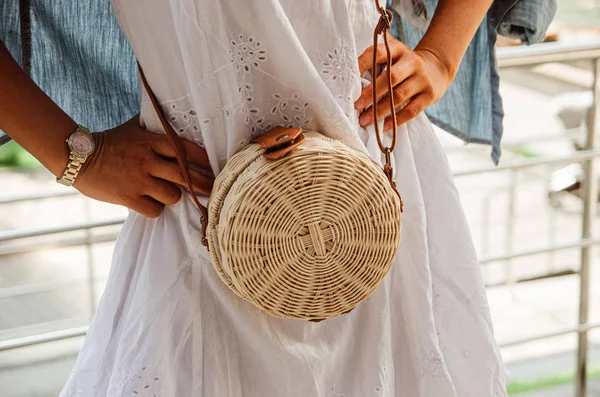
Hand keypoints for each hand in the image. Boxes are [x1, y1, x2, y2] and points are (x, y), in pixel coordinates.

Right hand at [74, 115, 212, 217]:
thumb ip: (155, 126)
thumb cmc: (110, 141)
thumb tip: (174, 117)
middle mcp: (148, 161)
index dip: (203, 160)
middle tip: (212, 188)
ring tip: (168, 193)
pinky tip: (152, 203)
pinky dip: (156, 208)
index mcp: (151, 142)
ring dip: (174, 196)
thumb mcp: (134, 127)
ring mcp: (139, 180)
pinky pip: (155, 210)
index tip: (214, 166)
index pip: (186, 150)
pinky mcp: (128, 197)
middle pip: (186, 175)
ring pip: (173, 195)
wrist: (77, 156)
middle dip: (203, 184)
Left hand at [354, 34, 454, 130]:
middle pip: (390, 77)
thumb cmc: (404, 64)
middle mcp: (412, 62)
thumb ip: (375, 56)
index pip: (378, 53)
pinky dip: (397, 120)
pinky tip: (384, 126)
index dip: (362, 63)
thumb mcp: (394, 53)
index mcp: (398, 49)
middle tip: (355, 105)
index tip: (348, 78)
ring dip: (380, 110)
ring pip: (399, 96)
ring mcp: (422, 79)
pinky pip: (412, 110)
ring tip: (364, 120)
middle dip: (371, 93)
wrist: (437, 68)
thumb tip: (344, 66)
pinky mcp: (429, 95)